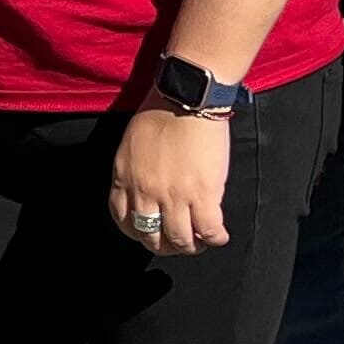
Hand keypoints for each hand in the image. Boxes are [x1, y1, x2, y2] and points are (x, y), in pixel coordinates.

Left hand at [109, 106, 233, 256]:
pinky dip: (215, 238)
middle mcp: (145, 191)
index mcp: (124, 177)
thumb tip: (147, 190)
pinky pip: (208, 230)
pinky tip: (219, 235)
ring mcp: (173, 196)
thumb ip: (135, 170)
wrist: (186, 97)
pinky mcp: (202, 194)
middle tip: (178, 242)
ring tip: (200, 241)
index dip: (138, 233)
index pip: (123, 220)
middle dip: (165, 246)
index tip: (151, 233)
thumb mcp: (132, 143)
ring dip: (191, 246)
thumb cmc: (161, 110)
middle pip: (151, 237)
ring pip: (180, 240)